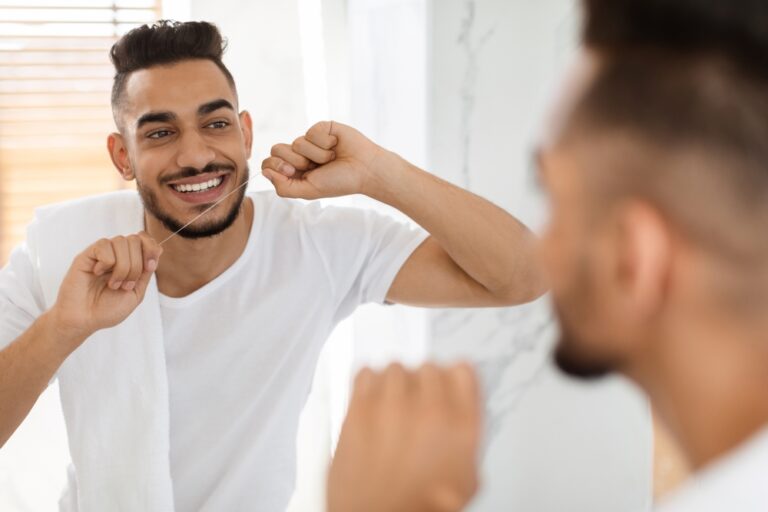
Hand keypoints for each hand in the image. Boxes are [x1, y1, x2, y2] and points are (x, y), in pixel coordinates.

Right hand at [50, 232, 162, 346]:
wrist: (84, 320)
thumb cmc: (107, 310)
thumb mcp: (136, 293)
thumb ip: (146, 272)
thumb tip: (157, 250)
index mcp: (130, 262)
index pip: (145, 239)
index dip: (151, 248)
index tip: (149, 267)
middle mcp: (117, 255)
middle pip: (135, 240)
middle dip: (136, 265)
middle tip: (126, 284)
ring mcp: (102, 254)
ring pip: (121, 241)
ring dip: (122, 267)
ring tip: (113, 284)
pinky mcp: (87, 254)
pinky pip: (104, 244)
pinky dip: (106, 262)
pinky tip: (98, 273)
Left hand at [261, 121, 391, 198]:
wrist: (365, 170)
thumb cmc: (339, 182)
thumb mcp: (308, 191)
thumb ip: (283, 186)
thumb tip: (264, 170)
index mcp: (294, 171)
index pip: (269, 163)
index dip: (277, 166)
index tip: (293, 171)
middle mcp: (300, 155)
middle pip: (277, 149)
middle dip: (296, 161)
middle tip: (315, 167)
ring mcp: (310, 140)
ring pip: (297, 142)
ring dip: (317, 154)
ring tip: (332, 158)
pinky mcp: (321, 127)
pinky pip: (312, 131)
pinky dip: (325, 142)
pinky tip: (336, 145)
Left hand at [328, 363, 482, 511]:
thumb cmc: (420, 506)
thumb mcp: (466, 477)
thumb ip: (463, 438)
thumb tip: (457, 421)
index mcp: (461, 422)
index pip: (463, 370)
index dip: (453, 379)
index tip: (446, 385)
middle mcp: (429, 406)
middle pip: (429, 366)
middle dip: (423, 384)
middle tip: (416, 404)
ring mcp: (392, 404)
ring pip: (396, 367)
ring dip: (395, 383)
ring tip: (391, 406)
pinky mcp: (360, 408)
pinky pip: (365, 373)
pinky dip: (368, 382)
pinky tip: (371, 401)